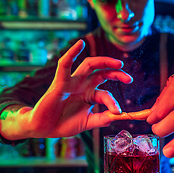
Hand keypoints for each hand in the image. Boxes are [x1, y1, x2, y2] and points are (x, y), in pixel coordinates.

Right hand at [0, 40, 132, 139]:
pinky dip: (72, 52)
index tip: (118, 112)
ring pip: (89, 65)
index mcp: (89, 95)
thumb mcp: (87, 123)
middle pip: (102, 72)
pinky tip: (80, 43)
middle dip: (116, 72)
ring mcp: (72, 82)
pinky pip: (65, 64)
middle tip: (129, 79)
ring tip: (117, 64)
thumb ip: (102, 119)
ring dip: (104, 61)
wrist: (44, 129)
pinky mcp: (60, 81)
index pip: (106, 93)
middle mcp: (83, 85)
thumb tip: (118, 116)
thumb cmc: (64, 124)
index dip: (113, 102)